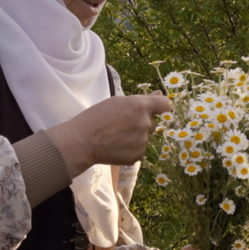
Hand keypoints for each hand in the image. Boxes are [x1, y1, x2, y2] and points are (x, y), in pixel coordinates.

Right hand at [54, 94, 171, 167]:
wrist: (83, 141)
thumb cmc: (96, 117)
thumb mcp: (117, 102)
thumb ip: (142, 99)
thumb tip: (159, 93)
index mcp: (140, 106)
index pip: (165, 104)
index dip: (160, 106)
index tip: (154, 109)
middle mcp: (145, 123)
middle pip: (151, 122)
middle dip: (141, 123)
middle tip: (121, 125)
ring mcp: (143, 141)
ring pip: (145, 137)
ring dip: (135, 136)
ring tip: (116, 136)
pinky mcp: (138, 155)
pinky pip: (139, 150)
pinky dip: (130, 149)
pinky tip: (116, 146)